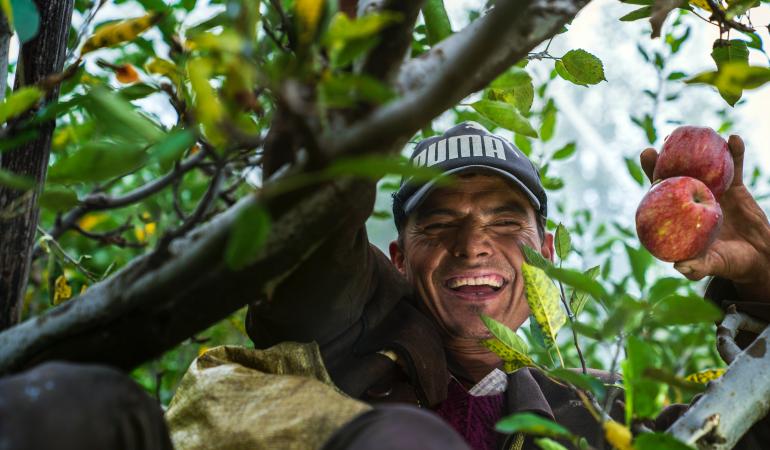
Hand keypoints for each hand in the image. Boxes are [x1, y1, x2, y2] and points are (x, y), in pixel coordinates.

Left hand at [640, 135, 769, 301]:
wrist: (759, 257)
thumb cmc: (730, 264)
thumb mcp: (713, 266)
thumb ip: (697, 267)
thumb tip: (680, 266)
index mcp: (679, 216)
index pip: (660, 193)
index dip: (651, 175)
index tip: (646, 157)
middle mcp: (691, 199)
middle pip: (676, 173)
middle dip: (666, 156)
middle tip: (662, 142)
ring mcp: (712, 191)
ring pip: (704, 166)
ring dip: (701, 148)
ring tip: (699, 131)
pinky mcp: (735, 187)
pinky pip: (735, 167)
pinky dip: (735, 153)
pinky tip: (734, 139)